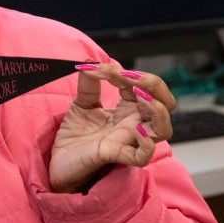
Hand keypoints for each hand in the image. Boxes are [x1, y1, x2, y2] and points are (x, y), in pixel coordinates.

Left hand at [48, 64, 176, 192]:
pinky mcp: (116, 157)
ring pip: (164, 130)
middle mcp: (133, 124)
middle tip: (131, 77)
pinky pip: (143, 156)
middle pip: (165, 104)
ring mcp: (128, 141)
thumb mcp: (81, 102)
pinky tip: (137, 129)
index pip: (146, 87)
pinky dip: (146, 143)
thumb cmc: (76, 135)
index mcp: (128, 110)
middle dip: (154, 86)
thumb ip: (89, 81)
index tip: (105, 70)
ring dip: (157, 110)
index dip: (131, 74)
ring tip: (140, 98)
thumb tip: (91, 62)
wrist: (58, 161)